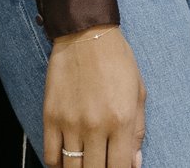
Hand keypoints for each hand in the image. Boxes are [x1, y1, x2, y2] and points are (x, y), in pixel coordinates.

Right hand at [42, 24, 145, 167]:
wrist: (86, 34)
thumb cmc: (117, 61)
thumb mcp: (138, 92)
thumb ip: (137, 131)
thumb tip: (134, 163)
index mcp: (121, 119)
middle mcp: (96, 125)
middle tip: (101, 164)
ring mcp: (71, 122)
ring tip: (86, 162)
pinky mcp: (51, 117)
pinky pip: (51, 156)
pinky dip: (58, 164)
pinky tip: (67, 159)